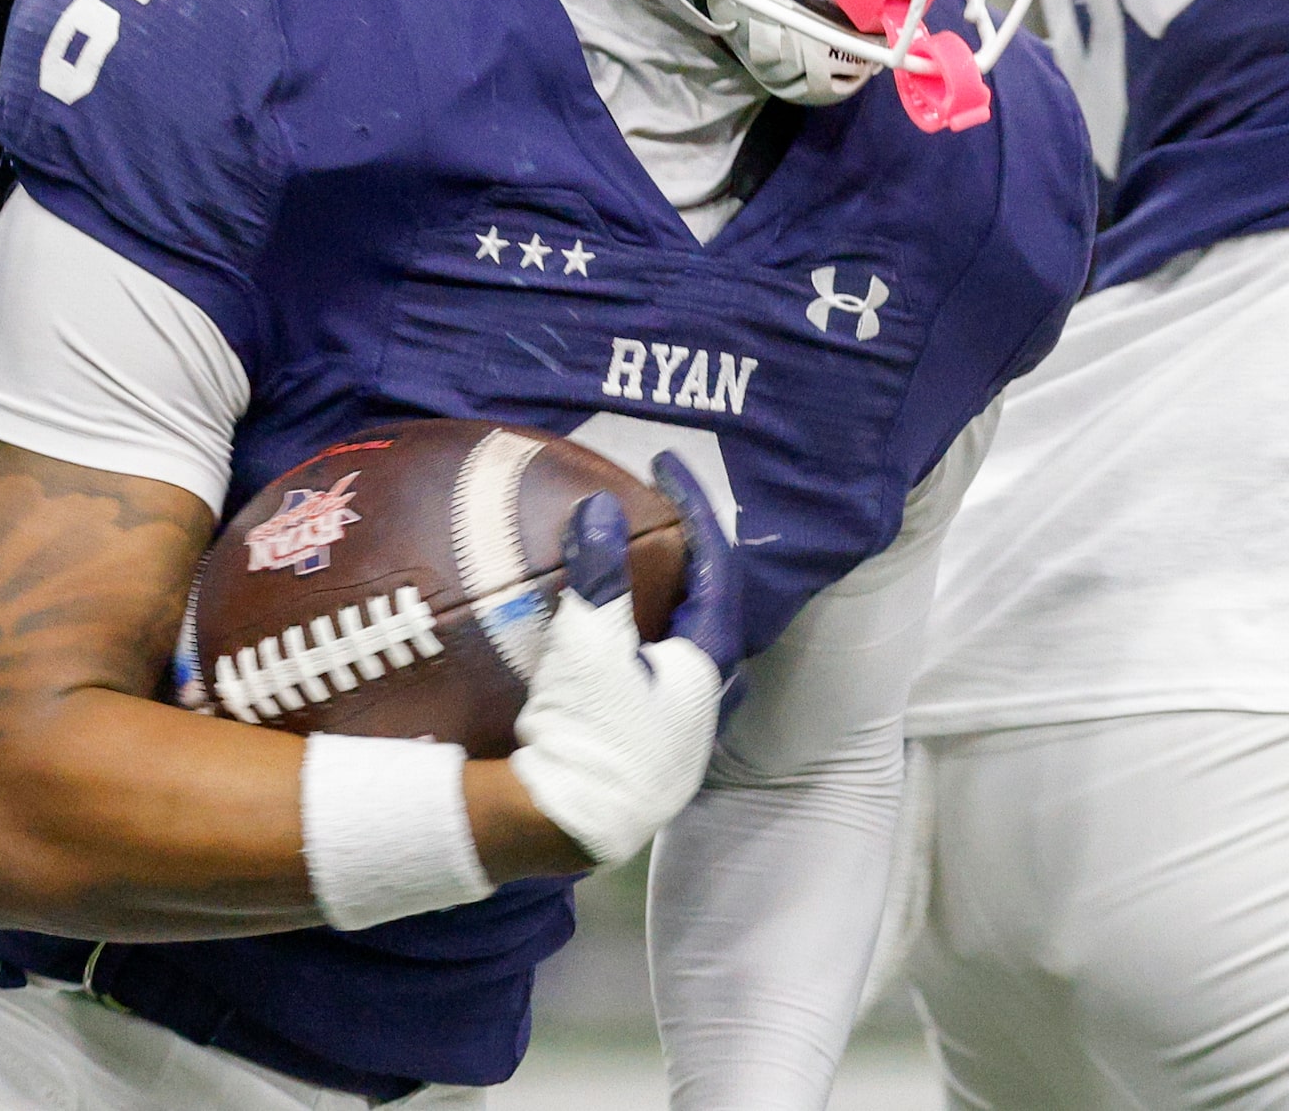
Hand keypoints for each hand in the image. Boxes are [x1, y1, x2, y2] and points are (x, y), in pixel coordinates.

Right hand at [506, 482, 732, 867]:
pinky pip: (659, 663)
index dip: (694, 506)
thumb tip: (600, 508)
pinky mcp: (656, 741)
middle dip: (685, 548)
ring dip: (664, 590)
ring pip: (685, 634)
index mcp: (710, 658)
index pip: (715, 561)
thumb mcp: (591, 644)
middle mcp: (710, 689)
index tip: (665, 464)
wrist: (572, 825)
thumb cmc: (593, 733)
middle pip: (708, 597)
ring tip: (631, 556)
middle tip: (654, 508)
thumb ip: (600, 573)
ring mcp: (685, 720)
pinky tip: (615, 625)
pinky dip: (643, 627)